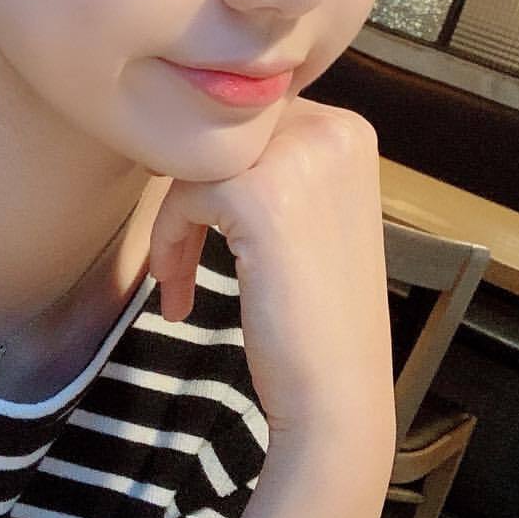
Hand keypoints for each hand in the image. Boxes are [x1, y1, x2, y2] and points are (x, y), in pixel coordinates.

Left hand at [146, 97, 395, 446]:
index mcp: (348, 130)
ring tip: (177, 279)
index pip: (249, 123)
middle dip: (190, 197)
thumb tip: (195, 126)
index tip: (204, 232)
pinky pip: (183, 196)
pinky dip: (169, 243)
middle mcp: (334, 131)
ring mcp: (301, 158)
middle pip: (219, 138)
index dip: (214, 176)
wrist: (336, 393)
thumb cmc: (314, 314)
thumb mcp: (308, 214)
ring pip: (196, 163)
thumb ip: (270, 163)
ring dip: (175, 224)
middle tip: (179, 260)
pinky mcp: (261, 195)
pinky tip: (180, 296)